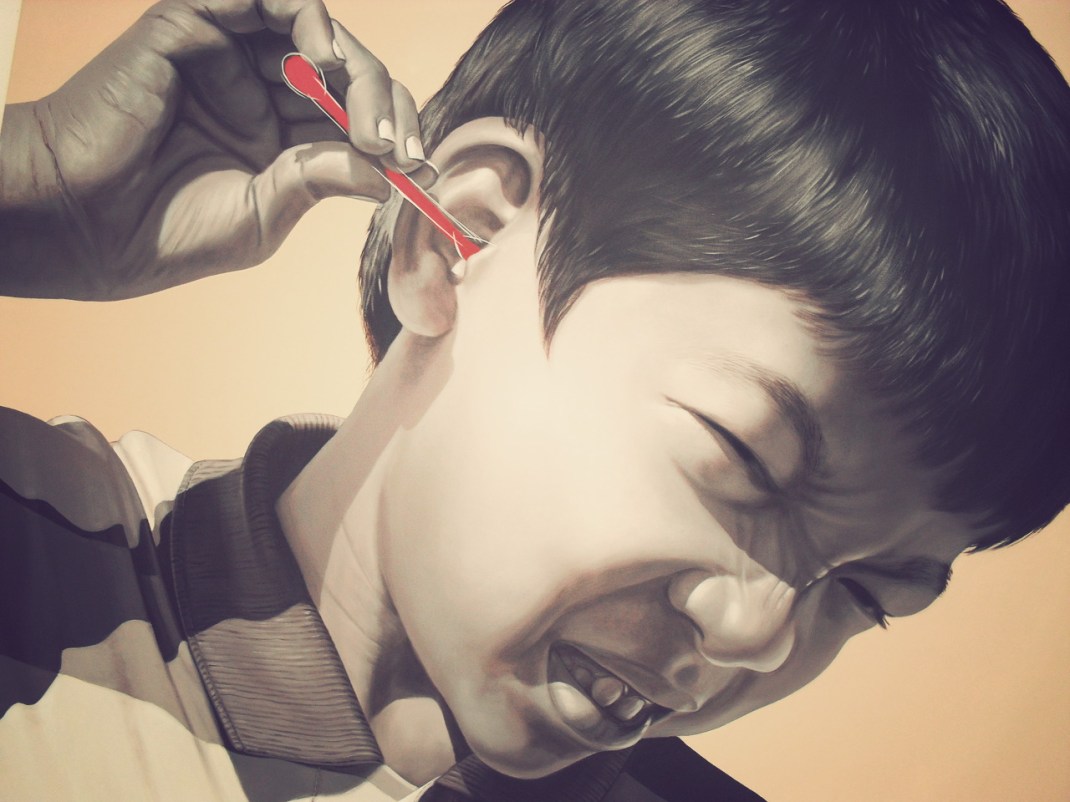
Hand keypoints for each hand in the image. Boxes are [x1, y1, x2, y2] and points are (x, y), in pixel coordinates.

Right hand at [0, 0, 425, 298]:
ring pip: (314, 32)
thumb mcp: (267, 212)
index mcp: (283, 135)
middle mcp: (261, 88)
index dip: (394, 136)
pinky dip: (302, 14)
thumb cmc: (168, 229)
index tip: (420, 171)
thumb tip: (392, 170)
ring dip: (355, 68)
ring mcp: (229, 54)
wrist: (87, 225)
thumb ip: (324, 180)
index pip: (356, 117)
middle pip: (347, 73)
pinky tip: (325, 53)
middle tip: (399, 147)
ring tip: (370, 118)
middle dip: (385, 106)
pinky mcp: (192, 24)